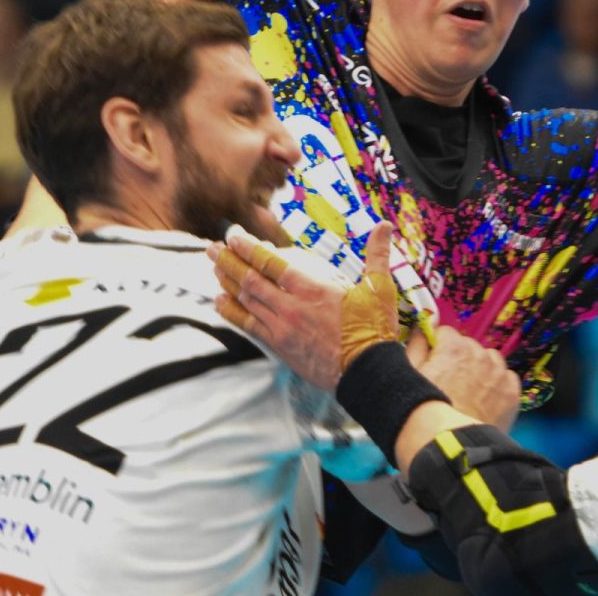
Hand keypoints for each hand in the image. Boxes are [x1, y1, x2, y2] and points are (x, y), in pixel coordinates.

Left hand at [211, 220, 402, 390]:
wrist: (367, 373)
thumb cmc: (374, 330)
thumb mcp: (380, 288)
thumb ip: (378, 254)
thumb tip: (385, 225)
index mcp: (313, 288)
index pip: (271, 262)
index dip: (249, 247)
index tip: (233, 236)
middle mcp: (291, 306)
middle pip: (250, 279)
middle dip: (229, 262)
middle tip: (212, 248)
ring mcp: (283, 328)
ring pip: (247, 301)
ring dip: (227, 282)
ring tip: (214, 268)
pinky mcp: (280, 346)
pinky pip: (249, 326)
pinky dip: (232, 312)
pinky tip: (220, 302)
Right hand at [406, 326, 520, 430]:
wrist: (447, 446)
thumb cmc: (421, 411)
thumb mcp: (408, 373)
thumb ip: (416, 344)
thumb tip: (423, 327)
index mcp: (454, 347)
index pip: (445, 334)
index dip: (437, 349)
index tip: (434, 364)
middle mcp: (480, 354)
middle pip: (468, 347)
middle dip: (459, 360)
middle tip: (449, 385)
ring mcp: (499, 374)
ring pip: (490, 360)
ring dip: (481, 369)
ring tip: (469, 393)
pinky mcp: (512, 394)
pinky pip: (506, 379)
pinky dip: (497, 386)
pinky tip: (485, 401)